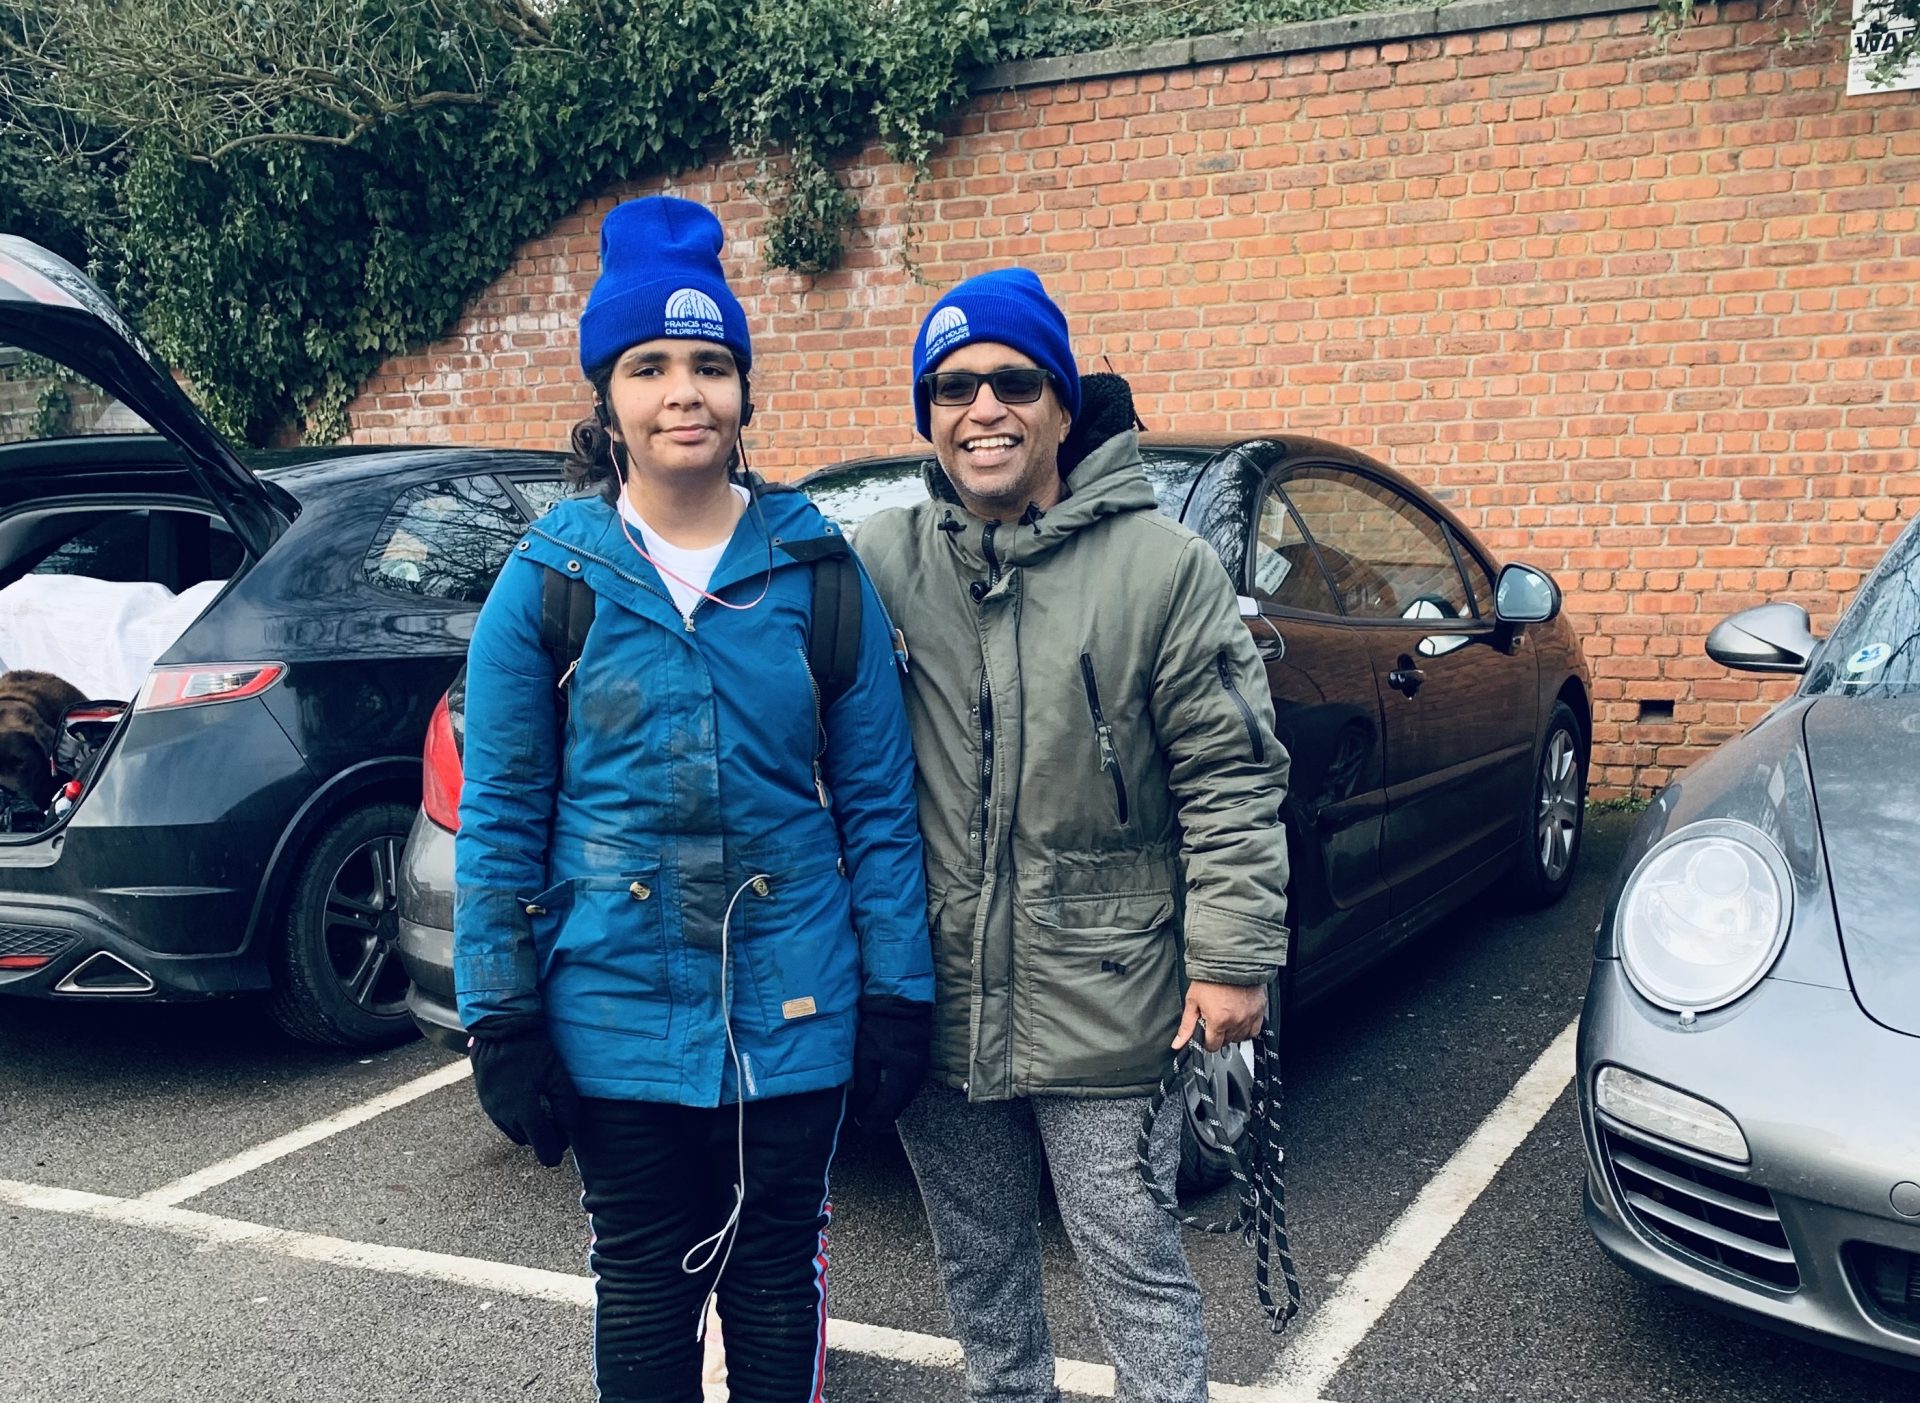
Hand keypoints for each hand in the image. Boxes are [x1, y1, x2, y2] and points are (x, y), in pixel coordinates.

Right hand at [468, 1014, 579, 1167]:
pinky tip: (526, 1095)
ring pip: (515, 1132)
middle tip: (557, 1116)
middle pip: (530, 1142)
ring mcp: (491, 1109)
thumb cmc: (532, 1049)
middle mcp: (504, 1116)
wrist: (500, 1028)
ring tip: (542, 1104)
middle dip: (545, 1136)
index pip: (545, 1152)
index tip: (565, 1135)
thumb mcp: (556, 1075)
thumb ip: (566, 1105)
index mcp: (524, 1113)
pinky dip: (516, 1116)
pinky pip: (503, 1119)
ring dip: (529, 1127)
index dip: (558, 1148)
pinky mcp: (485, 1100)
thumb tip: (571, 1129)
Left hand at [849, 994, 931, 1128]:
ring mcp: (920, 1071)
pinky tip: (886, 1097)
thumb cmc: (879, 1026)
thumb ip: (865, 1085)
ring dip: (890, 1109)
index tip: (863, 1130)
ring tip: (873, 1113)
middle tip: (866, 1124)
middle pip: (897, 1109)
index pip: (885, 1110)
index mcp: (900, 1076)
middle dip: (881, 1120)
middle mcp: (914, 1077)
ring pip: (904, 1101)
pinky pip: (909, 1089)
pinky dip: (897, 1097)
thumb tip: (861, 1108)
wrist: (902, 1002)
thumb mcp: (865, 1055)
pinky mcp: (922, 1064)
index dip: (873, 1123)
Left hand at [1173, 981, 1266, 1051]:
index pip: (1212, 1046)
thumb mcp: (1192, 1001)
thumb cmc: (1210, 977)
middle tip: (1214, 1019)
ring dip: (1232, 1032)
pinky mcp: (1260, 1010)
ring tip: (1226, 1017)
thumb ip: (1186, 1026)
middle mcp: (1236, 1021)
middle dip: (1218, 1034)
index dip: (1206, 1041)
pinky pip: (1254, 1030)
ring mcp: (1250, 1016)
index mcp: (1218, 1020)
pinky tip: (1239, 1019)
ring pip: (1240, 1037)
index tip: (1205, 1033)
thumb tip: (1177, 1044)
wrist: (1229, 959)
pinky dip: (1247, 1028)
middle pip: (1226, 1042)